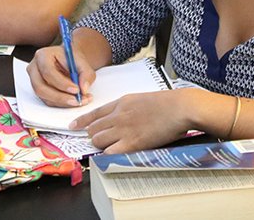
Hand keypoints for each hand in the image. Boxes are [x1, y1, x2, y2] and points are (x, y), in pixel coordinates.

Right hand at [26, 46, 96, 106]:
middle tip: (77, 101)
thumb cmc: (72, 59)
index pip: (48, 71)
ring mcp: (35, 81)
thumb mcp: (82, 62)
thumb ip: (86, 74)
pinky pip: (49, 101)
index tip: (76, 89)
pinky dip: (63, 104)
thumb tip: (84, 89)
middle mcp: (34, 69)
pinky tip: (77, 101)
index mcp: (42, 56)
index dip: (61, 83)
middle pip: (41, 87)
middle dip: (60, 97)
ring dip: (64, 102)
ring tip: (81, 100)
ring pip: (45, 97)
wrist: (69, 61)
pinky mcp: (40, 91)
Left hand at [72, 90, 194, 153]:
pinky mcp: (132, 143)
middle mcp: (118, 115)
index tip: (74, 126)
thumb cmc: (168, 104)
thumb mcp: (142, 99)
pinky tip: (115, 155)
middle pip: (93, 129)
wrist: (180, 108)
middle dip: (93, 136)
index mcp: (122, 102)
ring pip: (98, 140)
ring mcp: (123, 129)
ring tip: (110, 148)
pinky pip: (110, 152)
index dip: (82, 121)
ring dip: (101, 146)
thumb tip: (120, 117)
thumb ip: (128, 108)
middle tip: (98, 141)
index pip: (95, 113)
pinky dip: (109, 154)